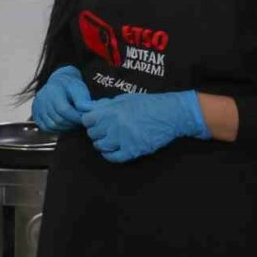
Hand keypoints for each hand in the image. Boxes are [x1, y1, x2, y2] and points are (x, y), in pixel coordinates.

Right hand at [31, 66, 94, 132]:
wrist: (58, 83)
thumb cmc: (70, 87)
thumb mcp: (79, 88)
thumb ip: (83, 100)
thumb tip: (86, 111)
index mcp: (53, 91)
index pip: (63, 110)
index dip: (76, 117)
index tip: (84, 118)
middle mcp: (42, 99)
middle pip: (58, 119)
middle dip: (72, 123)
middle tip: (80, 122)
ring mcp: (37, 107)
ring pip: (51, 125)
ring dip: (65, 127)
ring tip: (73, 122)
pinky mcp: (35, 114)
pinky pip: (45, 127)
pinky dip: (56, 129)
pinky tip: (64, 124)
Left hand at [81, 90, 209, 162]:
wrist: (172, 114)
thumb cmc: (148, 104)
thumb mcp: (124, 99)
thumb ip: (103, 104)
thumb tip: (84, 107)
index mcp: (111, 111)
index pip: (86, 120)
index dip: (90, 121)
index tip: (96, 122)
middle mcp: (114, 125)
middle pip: (92, 133)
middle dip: (97, 132)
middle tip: (106, 130)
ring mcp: (123, 139)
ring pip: (100, 146)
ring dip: (103, 143)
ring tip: (110, 139)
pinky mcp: (133, 150)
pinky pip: (113, 158)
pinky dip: (110, 155)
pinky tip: (113, 150)